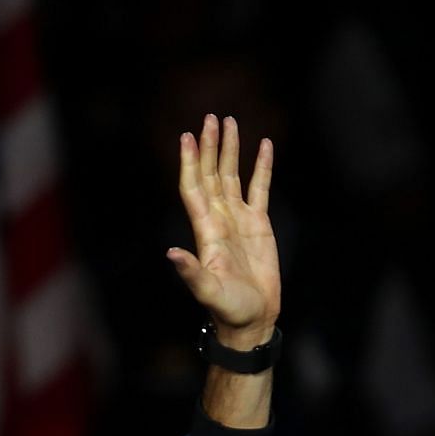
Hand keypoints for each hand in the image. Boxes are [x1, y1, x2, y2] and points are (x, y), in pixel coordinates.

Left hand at [168, 114, 279, 345]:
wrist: (251, 318)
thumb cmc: (228, 308)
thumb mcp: (207, 291)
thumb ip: (190, 272)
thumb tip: (171, 253)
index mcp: (206, 231)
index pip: (194, 188)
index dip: (190, 163)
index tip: (186, 136)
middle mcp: (219, 220)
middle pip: (211, 174)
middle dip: (210, 146)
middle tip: (211, 117)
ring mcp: (239, 220)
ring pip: (232, 176)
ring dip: (230, 150)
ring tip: (230, 122)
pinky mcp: (259, 224)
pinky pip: (260, 188)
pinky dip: (261, 167)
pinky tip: (263, 145)